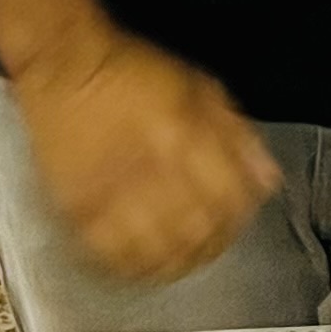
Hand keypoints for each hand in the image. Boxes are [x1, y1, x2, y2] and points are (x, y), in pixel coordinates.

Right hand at [13, 22, 281, 284]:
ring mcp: (112, 194)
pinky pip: (110, 255)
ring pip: (156, 253)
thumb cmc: (129, 71)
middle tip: (211, 240)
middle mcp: (151, 171)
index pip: (230, 201)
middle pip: (197, 233)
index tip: (238, 216)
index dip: (241, 216)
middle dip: (212, 243)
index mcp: (185, 138)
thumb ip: (237, 133)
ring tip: (179, 254)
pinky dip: (131, 266)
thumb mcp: (198, 86)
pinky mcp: (78, 208)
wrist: (64, 65)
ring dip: (175, 261)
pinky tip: (140, 261)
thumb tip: (266, 177)